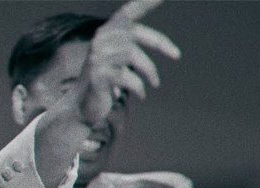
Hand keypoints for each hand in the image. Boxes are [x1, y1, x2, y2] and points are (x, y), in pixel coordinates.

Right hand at [75, 0, 180, 125]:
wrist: (82, 106)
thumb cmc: (106, 81)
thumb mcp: (118, 59)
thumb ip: (131, 45)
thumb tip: (166, 45)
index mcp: (106, 33)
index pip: (128, 12)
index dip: (145, 2)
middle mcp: (100, 41)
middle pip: (134, 33)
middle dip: (160, 43)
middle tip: (177, 55)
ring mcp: (97, 58)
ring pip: (133, 56)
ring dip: (150, 71)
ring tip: (155, 83)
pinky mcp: (98, 76)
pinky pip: (127, 78)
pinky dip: (139, 87)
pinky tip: (142, 95)